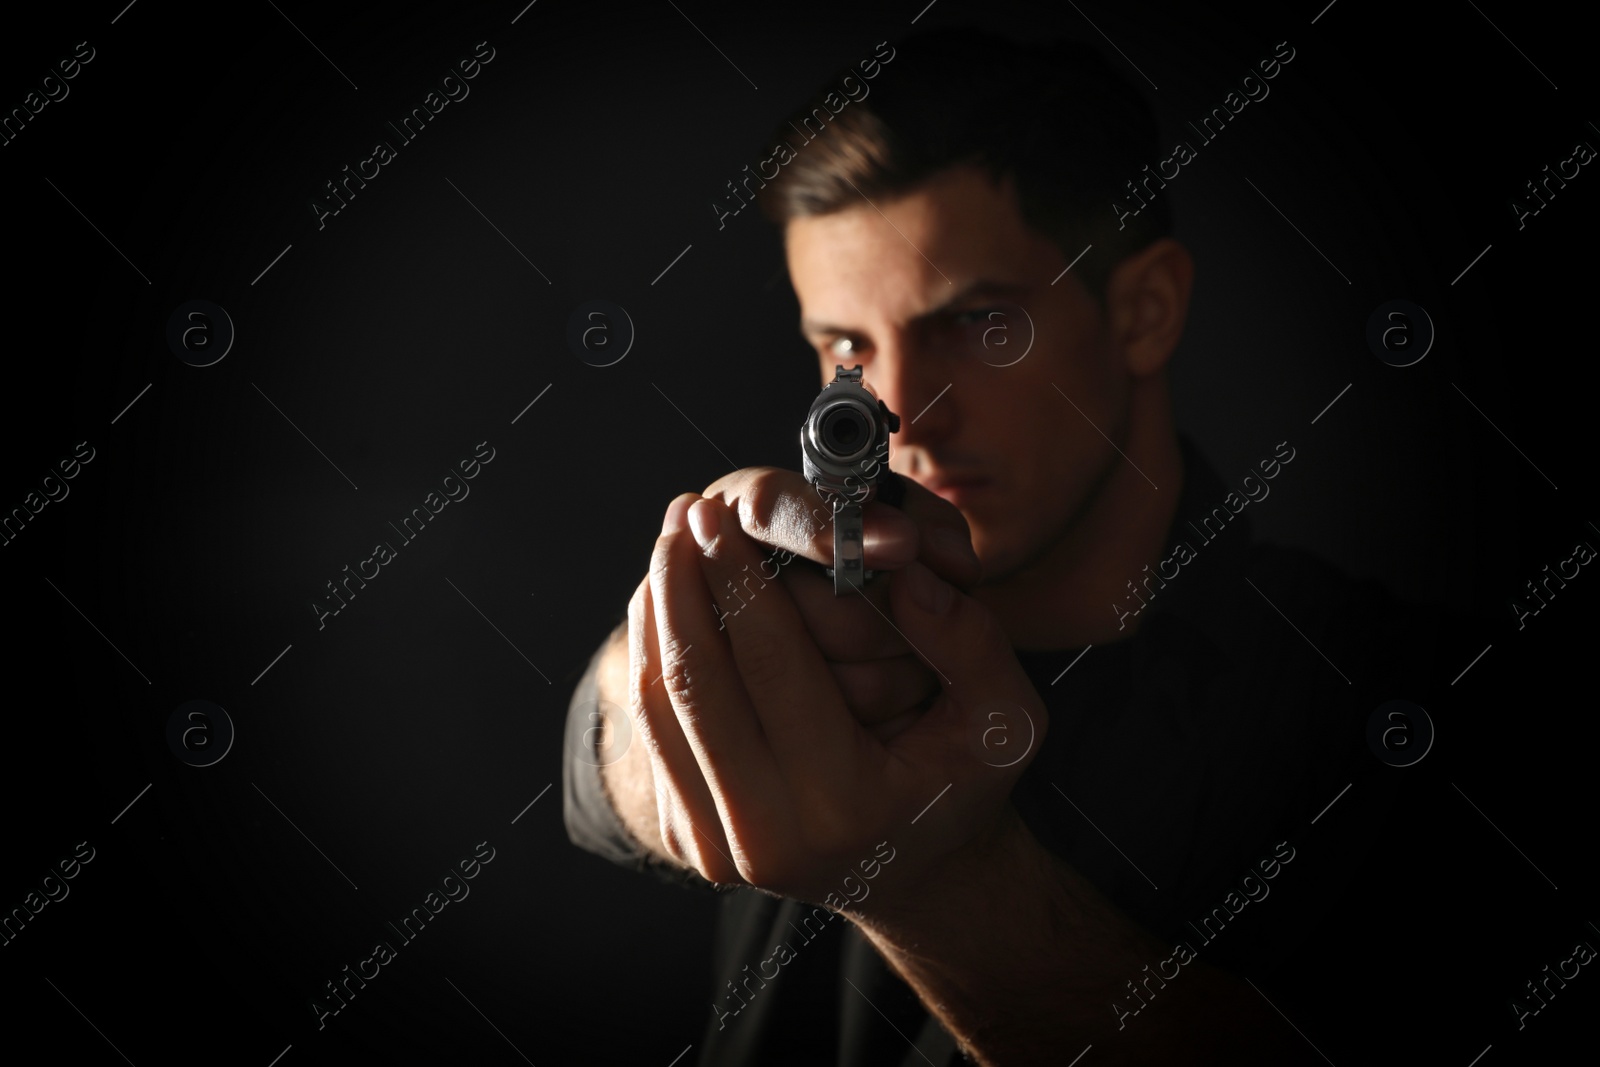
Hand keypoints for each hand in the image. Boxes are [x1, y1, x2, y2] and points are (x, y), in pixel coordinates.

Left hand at [631, 493, 1046, 913]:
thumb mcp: (1005, 720)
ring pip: (658, 705)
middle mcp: (767, 835)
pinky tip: (664, 605)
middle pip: (695, 681)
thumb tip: (906, 574)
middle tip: (683, 515)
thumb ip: (971, 643)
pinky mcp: (687, 840)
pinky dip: (649, 659)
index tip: (718, 513)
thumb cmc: (959, 785)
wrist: (914, 876)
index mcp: (844, 804)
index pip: (771, 662)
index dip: (737, 577)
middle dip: (682, 585)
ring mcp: (716, 846)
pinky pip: (653, 733)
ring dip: (656, 614)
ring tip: (668, 546)